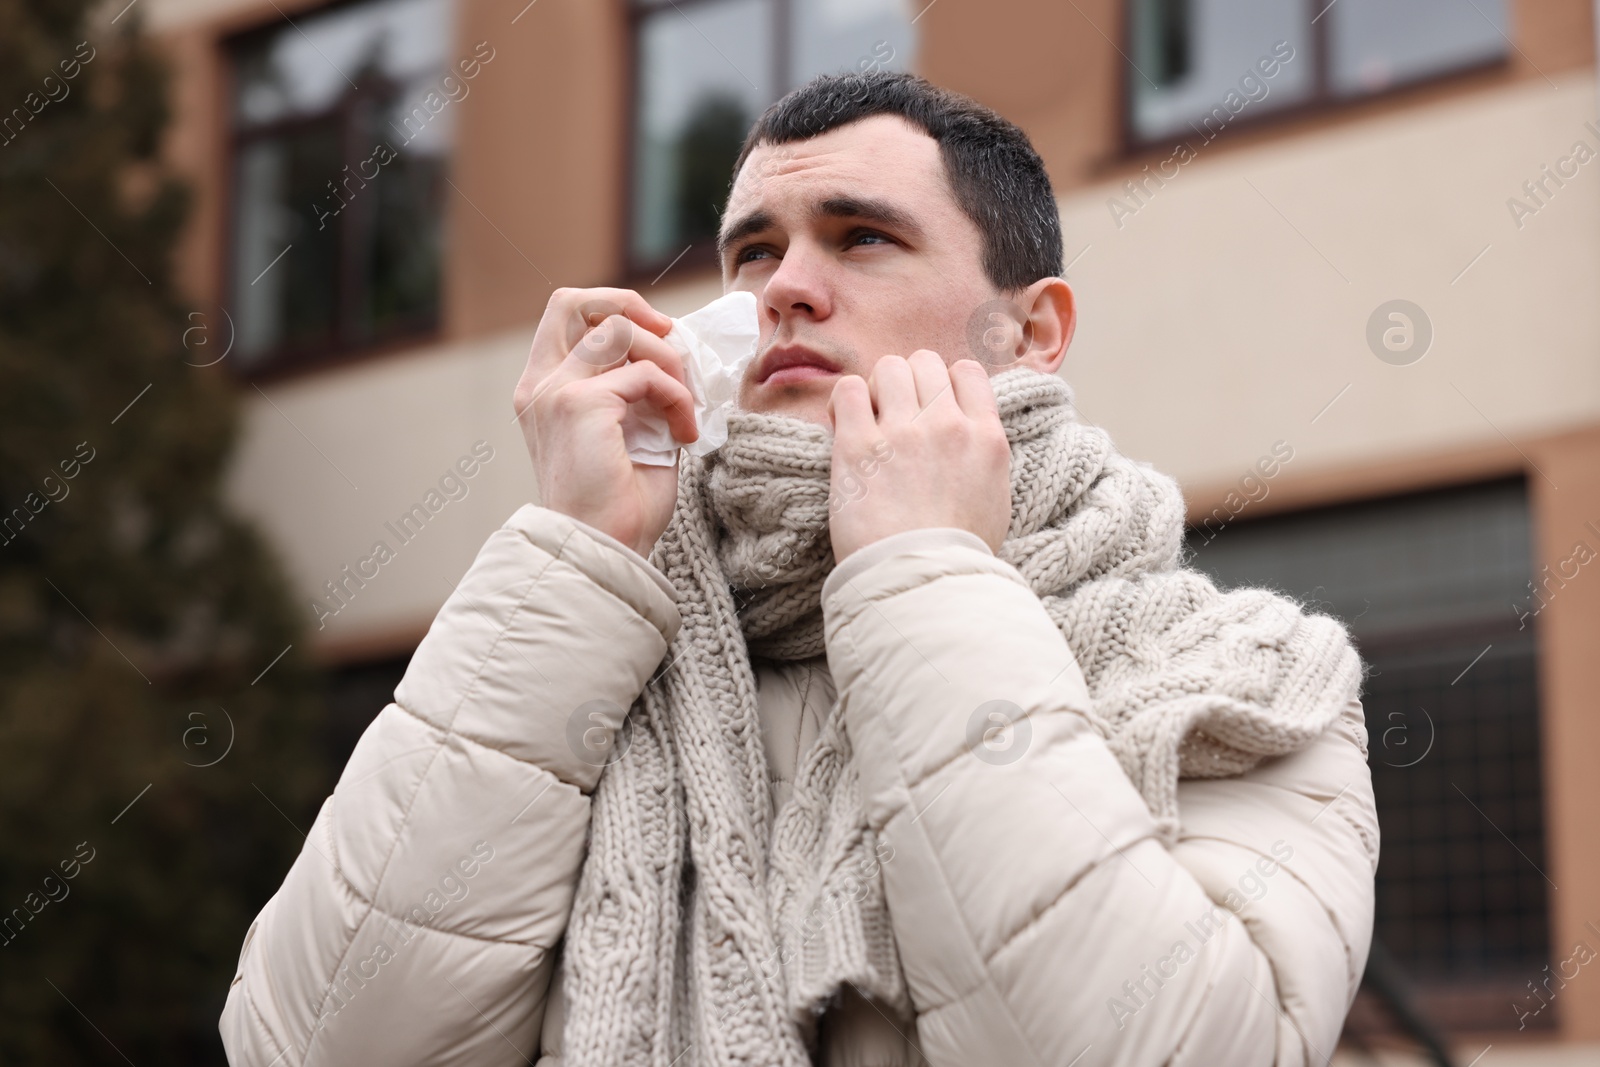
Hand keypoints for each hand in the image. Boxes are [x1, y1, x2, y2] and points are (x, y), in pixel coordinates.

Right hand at [513, 287, 697, 558]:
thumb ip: (637, 388)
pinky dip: (677, 397)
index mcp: (542, 390)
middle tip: (670, 342)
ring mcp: (555, 391)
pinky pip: (646, 374)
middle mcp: (539, 384)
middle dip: (630, 305)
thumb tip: (677, 350)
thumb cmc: (619, 505)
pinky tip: (685, 433)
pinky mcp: (580, 405)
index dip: (616, 311)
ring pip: (619, 329)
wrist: (605, 551)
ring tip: (685, 404)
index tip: (658, 341)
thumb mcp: (629, 431)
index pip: (566, 315)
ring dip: (667, 360)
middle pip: (573, 300)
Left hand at [824, 350, 1010, 561]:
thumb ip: (983, 456)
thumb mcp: (995, 499)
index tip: (930, 406)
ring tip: (871, 422)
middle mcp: (947, 426)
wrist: (921, 582)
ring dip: (877, 390)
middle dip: (908, 383)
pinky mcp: (859, 447)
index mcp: (986, 438)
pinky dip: (845, 402)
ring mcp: (903, 433)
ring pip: (888, 368)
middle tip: (896, 417)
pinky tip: (846, 425)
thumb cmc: (957, 554)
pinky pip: (849, 390)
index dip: (944, 382)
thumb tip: (969, 432)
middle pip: (924, 362)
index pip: (966, 371)